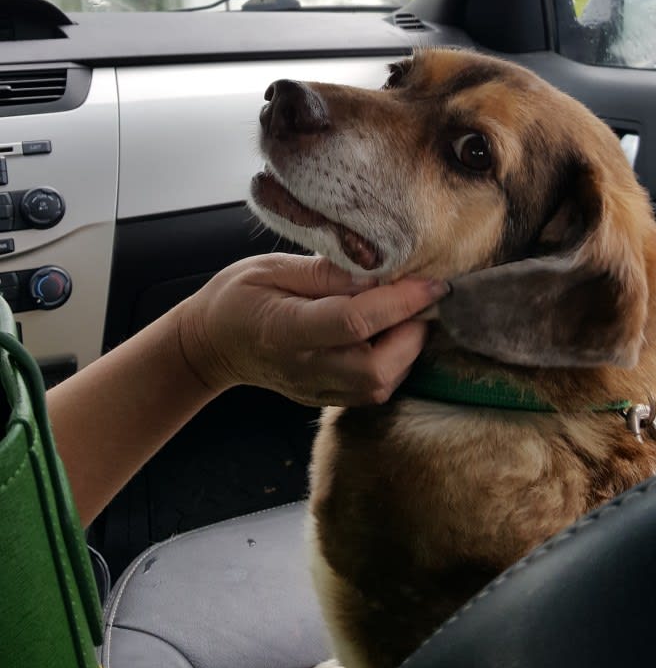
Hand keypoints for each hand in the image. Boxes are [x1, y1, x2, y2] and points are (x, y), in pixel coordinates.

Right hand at [176, 253, 447, 406]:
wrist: (210, 342)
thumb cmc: (238, 295)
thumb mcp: (273, 268)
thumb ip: (325, 273)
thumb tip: (379, 271)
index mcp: (285, 330)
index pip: (354, 322)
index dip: (400, 302)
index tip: (432, 281)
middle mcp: (303, 368)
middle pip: (376, 370)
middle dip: (412, 333)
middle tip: (420, 299)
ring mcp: (314, 390)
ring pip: (379, 386)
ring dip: (407, 350)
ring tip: (406, 313)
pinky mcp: (324, 399)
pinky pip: (372, 391)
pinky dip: (393, 363)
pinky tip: (389, 333)